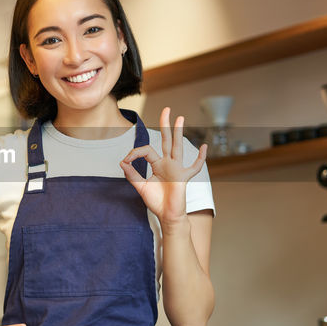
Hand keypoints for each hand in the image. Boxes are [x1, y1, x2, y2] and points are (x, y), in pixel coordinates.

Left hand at [120, 107, 207, 229]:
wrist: (167, 216)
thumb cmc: (156, 202)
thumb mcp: (141, 187)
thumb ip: (132, 175)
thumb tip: (122, 162)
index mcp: (157, 164)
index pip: (147, 150)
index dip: (134, 153)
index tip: (125, 161)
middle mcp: (168, 163)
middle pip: (167, 140)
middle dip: (166, 125)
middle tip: (166, 109)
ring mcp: (177, 169)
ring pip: (178, 147)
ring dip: (179, 132)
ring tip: (180, 118)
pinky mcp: (184, 177)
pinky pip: (195, 166)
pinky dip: (200, 157)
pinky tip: (204, 147)